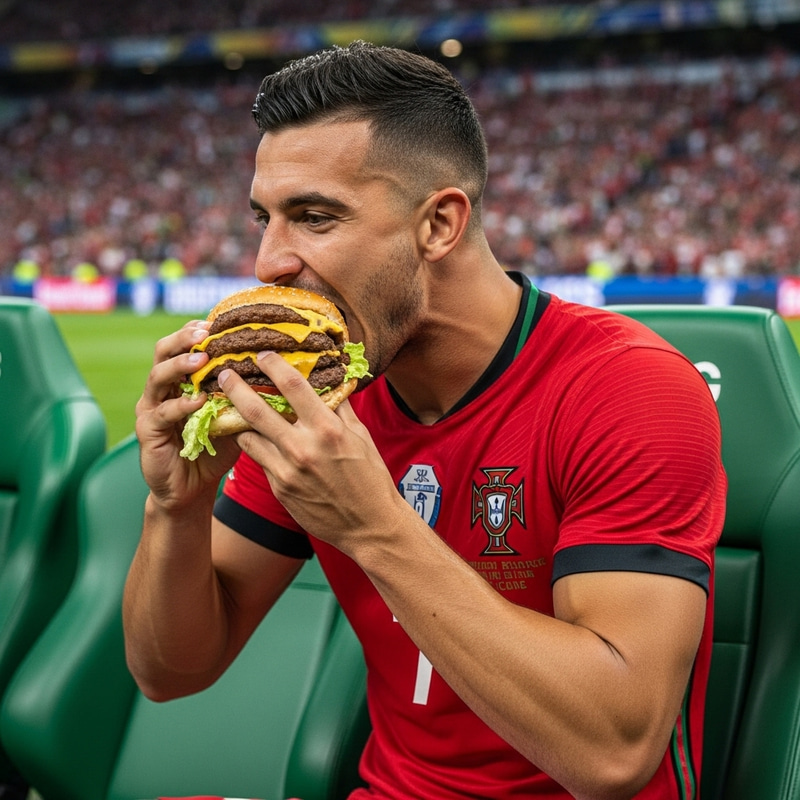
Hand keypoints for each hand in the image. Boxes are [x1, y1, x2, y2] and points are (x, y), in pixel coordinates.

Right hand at [135, 320, 240, 511]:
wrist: (191, 487)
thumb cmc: (215, 448)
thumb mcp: (233, 414)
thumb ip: (244, 394)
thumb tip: (279, 372)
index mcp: (180, 380)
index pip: (183, 346)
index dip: (196, 331)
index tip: (217, 321)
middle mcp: (161, 389)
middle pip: (163, 352)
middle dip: (183, 339)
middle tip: (205, 333)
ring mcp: (151, 409)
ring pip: (157, 377)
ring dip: (180, 367)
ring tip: (201, 361)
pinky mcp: (147, 431)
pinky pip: (162, 413)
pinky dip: (181, 406)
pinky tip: (199, 400)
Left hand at [218, 351, 405, 552]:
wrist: (370, 526)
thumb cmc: (371, 479)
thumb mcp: (361, 437)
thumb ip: (340, 409)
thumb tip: (330, 382)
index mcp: (328, 429)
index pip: (293, 386)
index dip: (272, 365)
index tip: (261, 354)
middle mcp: (303, 447)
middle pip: (256, 409)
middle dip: (235, 387)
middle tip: (223, 374)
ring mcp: (287, 471)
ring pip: (248, 437)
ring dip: (238, 420)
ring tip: (230, 407)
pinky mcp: (279, 489)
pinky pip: (259, 460)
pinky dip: (254, 446)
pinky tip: (253, 438)